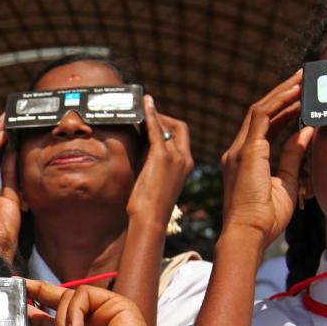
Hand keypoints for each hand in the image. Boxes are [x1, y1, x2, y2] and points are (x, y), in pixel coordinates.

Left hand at [15, 279, 174, 325]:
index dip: (33, 318)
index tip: (13, 313)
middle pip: (60, 302)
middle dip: (37, 291)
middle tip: (17, 283)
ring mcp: (105, 318)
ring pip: (68, 298)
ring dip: (59, 319)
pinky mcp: (116, 306)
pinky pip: (82, 294)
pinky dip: (72, 312)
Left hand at [128, 97, 192, 224]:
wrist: (150, 220)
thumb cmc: (149, 207)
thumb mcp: (156, 181)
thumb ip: (154, 164)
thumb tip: (142, 150)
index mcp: (187, 166)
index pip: (182, 138)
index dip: (169, 127)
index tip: (154, 123)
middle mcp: (185, 158)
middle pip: (179, 127)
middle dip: (163, 119)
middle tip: (146, 115)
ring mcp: (176, 157)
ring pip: (167, 126)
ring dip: (154, 116)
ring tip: (140, 108)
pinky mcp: (162, 156)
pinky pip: (156, 129)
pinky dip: (150, 115)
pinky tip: (143, 105)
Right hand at [220, 70, 313, 250]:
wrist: (248, 234)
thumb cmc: (265, 219)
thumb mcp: (286, 183)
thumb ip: (293, 156)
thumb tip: (307, 131)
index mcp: (245, 161)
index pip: (264, 127)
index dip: (282, 111)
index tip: (300, 99)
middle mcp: (237, 152)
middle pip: (260, 114)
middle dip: (281, 95)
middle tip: (302, 79)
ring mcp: (239, 150)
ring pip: (260, 110)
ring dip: (282, 93)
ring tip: (301, 80)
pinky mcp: (246, 151)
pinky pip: (262, 116)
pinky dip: (279, 102)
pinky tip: (296, 93)